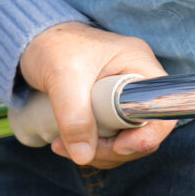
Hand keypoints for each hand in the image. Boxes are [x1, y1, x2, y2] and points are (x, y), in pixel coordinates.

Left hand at [17, 21, 174, 169]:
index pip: (161, 107)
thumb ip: (74, 115)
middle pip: (144, 130)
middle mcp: (136, 82)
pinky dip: (90, 147)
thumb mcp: (63, 77)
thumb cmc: (53, 46)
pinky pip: (110, 138)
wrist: (33, 40)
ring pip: (126, 139)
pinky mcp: (107, 109)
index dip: (149, 134)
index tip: (119, 147)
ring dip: (98, 152)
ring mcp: (122, 98)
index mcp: (138, 65)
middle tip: (81, 150)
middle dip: (114, 149)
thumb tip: (83, 155)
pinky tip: (64, 144)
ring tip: (62, 146)